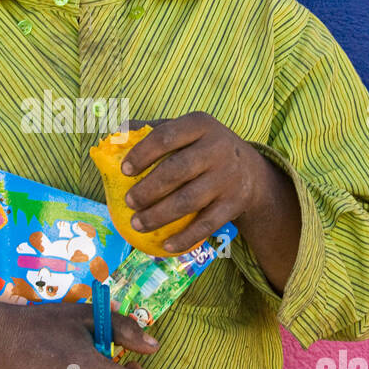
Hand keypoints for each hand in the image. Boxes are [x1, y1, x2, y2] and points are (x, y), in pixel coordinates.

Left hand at [119, 112, 267, 253]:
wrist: (251, 171)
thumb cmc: (204, 148)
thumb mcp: (186, 130)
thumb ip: (153, 129)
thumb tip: (116, 133)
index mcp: (200, 124)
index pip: (166, 136)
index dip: (142, 154)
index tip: (124, 171)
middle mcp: (218, 148)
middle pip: (177, 170)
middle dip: (148, 189)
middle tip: (129, 202)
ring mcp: (228, 177)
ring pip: (189, 200)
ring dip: (159, 215)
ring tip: (137, 224)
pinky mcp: (234, 203)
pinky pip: (206, 224)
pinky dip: (185, 237)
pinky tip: (165, 244)